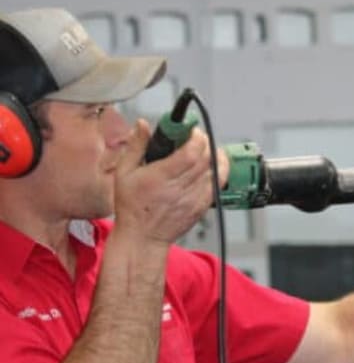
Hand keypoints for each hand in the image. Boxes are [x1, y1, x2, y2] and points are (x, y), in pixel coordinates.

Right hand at [112, 121, 224, 245]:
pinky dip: (219, 171)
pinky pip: (218, 185)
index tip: (191, 129)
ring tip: (205, 149)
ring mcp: (194, 198)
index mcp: (161, 177)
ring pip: (216, 171)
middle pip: (206, 159)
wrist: (143, 237)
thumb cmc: (132, 207)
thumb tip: (143, 125)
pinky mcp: (202, 207)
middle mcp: (180, 188)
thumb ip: (136, 146)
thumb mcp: (124, 172)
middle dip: (205, 142)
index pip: (190, 153)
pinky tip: (211, 165)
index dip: (195, 137)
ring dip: (214, 155)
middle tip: (196, 136)